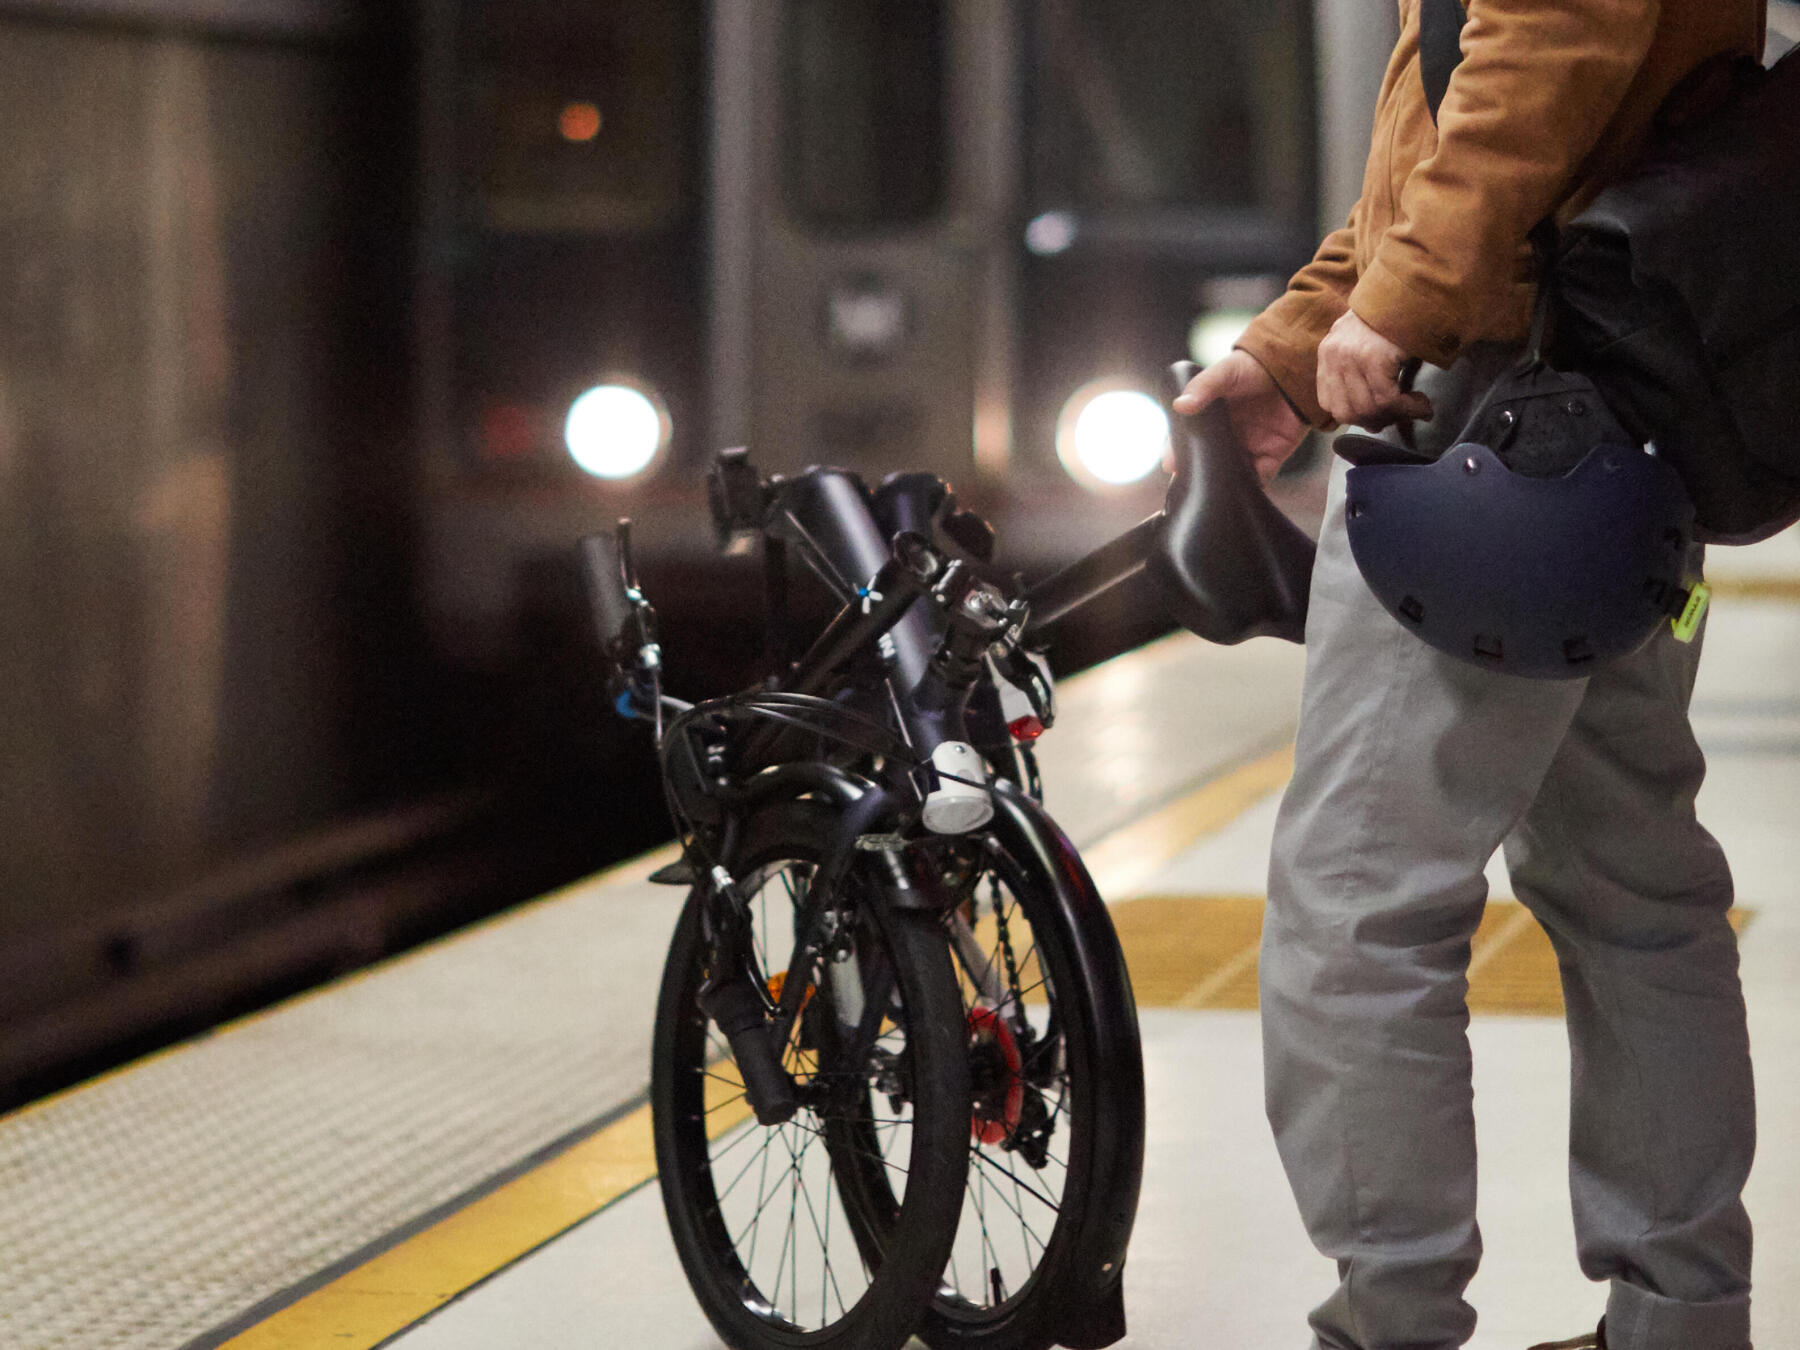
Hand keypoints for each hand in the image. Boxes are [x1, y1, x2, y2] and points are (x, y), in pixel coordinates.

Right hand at [1169, 350, 1308, 483]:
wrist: (1297, 368)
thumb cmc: (1255, 367)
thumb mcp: (1225, 373)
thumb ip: (1203, 387)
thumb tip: (1180, 406)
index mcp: (1210, 419)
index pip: (1188, 440)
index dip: (1177, 453)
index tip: (1170, 464)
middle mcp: (1227, 436)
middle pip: (1208, 462)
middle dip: (1198, 474)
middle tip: (1191, 483)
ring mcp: (1248, 448)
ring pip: (1230, 474)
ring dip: (1224, 484)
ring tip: (1216, 490)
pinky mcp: (1271, 456)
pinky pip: (1259, 478)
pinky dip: (1252, 486)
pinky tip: (1244, 490)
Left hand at [1315, 309, 1432, 428]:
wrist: (1415, 288)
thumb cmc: (1397, 319)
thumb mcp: (1367, 344)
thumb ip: (1361, 377)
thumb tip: (1372, 424)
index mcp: (1328, 352)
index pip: (1329, 403)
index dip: (1355, 416)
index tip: (1379, 417)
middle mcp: (1334, 355)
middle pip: (1348, 411)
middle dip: (1378, 420)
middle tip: (1402, 416)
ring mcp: (1351, 356)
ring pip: (1369, 408)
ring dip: (1399, 415)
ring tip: (1419, 408)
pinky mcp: (1373, 358)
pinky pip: (1388, 399)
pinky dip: (1409, 408)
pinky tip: (1423, 404)